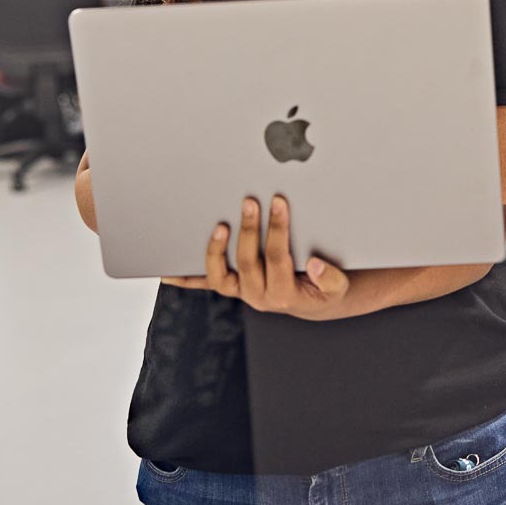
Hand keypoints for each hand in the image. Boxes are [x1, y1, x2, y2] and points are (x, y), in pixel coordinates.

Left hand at [163, 195, 352, 320]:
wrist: (314, 302)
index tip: (278, 202)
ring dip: (215, 251)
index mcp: (284, 294)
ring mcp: (241, 292)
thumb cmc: (325, 288)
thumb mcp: (338, 286)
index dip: (277, 229)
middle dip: (249, 230)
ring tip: (220, 226)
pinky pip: (204, 284)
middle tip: (249, 202)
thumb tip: (315, 263)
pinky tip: (167, 272)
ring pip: (220, 276)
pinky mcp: (231, 287)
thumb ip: (330, 277)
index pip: (278, 256)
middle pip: (247, 261)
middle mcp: (258, 296)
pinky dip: (184, 279)